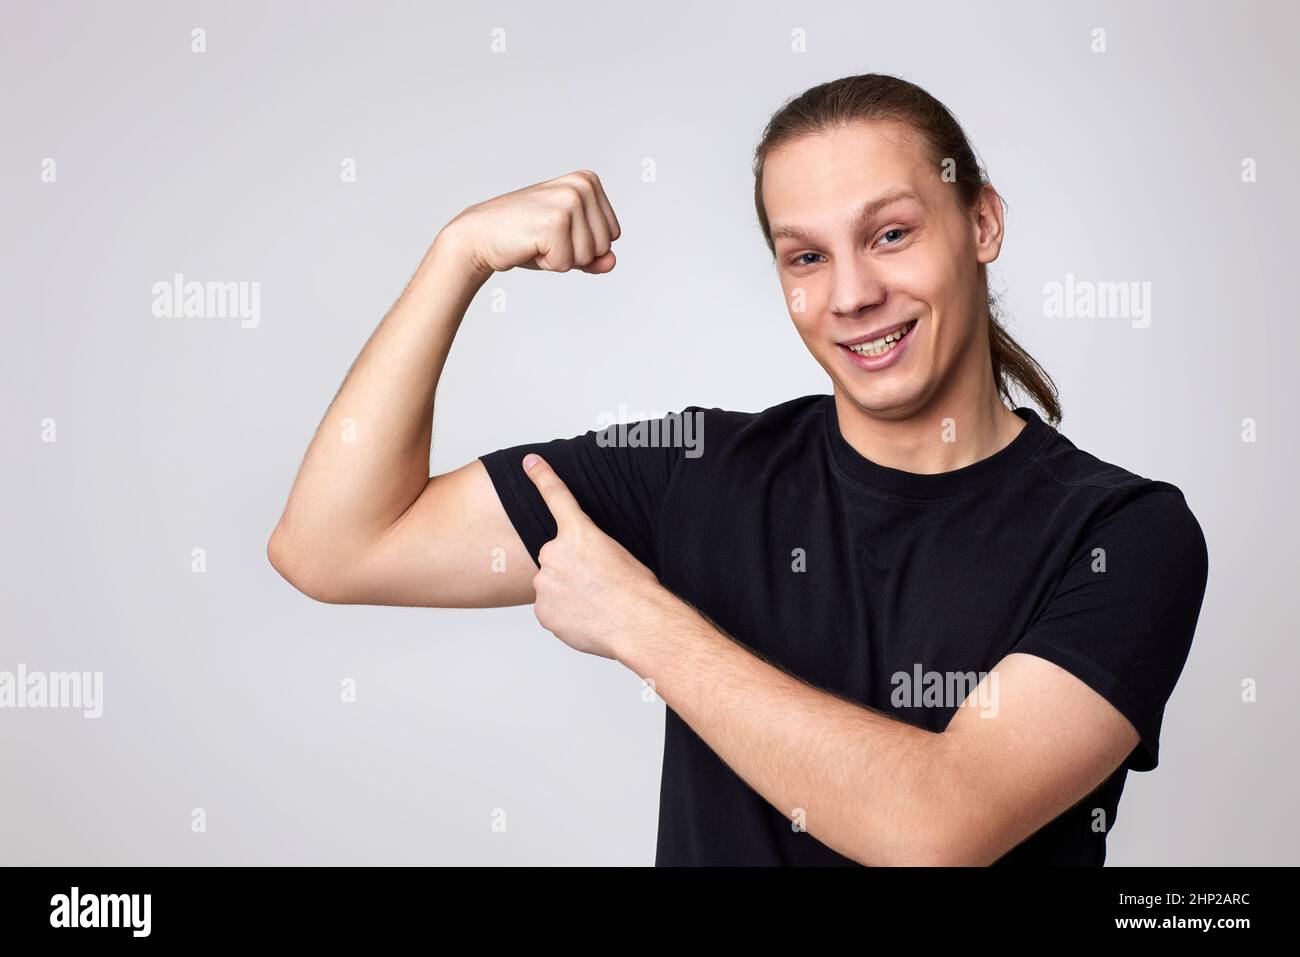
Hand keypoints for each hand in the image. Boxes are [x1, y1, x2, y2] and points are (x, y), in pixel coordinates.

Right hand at [440, 170, 621, 276]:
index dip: (584, 244)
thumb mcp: (568, 244)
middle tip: (544, 238)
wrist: (480, 235)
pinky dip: (548, 264)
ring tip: (537, 240)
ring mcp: (569, 202)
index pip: (613, 234)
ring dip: (561, 259)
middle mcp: (581, 185)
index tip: (556, 232)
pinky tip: (530, 245)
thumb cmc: (524, 237)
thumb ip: (595, 254)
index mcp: (588, 181)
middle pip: (604, 246)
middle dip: (575, 254)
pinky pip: (568, 264)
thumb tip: (612, 262)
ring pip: (589, 256)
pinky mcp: (555, 222)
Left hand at [521, 452, 667, 660]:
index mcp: (578, 532)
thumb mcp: (618, 553)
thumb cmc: (637, 589)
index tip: (529, 461)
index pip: (556, 496)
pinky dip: (564, 614)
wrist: (637, 623)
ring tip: (595, 605)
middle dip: (570, 569)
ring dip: (568, 593)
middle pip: (555, 558)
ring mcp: (544, 583)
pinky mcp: (542, 610)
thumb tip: (580, 566)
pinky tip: (586, 619)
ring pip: (551, 586)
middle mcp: (554, 553)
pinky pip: (550, 609)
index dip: (542, 476)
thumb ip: (589, 550)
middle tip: (596, 584)